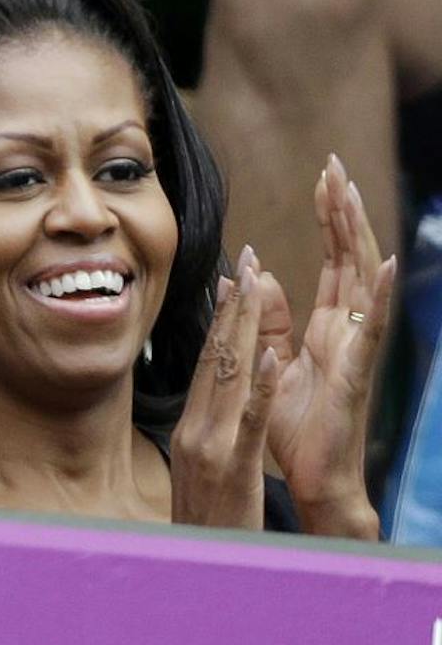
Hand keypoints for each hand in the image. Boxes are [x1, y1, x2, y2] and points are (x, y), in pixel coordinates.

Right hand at [171, 249, 278, 529]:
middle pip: (216, 359)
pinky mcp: (234, 469)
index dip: (222, 318)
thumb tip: (207, 407)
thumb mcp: (198, 473)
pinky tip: (273, 356)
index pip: (207, 364)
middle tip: (247, 258)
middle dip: (234, 306)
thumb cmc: (204, 525)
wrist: (188, 570)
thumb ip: (203, 436)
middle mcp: (196, 431)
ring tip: (257, 284)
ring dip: (245, 328)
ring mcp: (212, 449)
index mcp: (191, 431)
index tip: (233, 279)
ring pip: (230, 378)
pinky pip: (250, 422)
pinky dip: (262, 387)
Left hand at [259, 154, 394, 538]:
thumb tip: (258, 276)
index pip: (333, 262)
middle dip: (343, 212)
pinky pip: (371, 329)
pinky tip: (386, 262)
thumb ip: (269, 322)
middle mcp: (348, 331)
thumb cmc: (296, 429)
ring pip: (362, 281)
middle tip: (334, 165)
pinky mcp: (356, 373)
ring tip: (351, 193)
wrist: (312, 479)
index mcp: (329, 328)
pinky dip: (380, 294)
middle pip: (350, 259)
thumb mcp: (273, 364)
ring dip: (357, 236)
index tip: (322, 178)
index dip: (329, 220)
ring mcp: (357, 349)